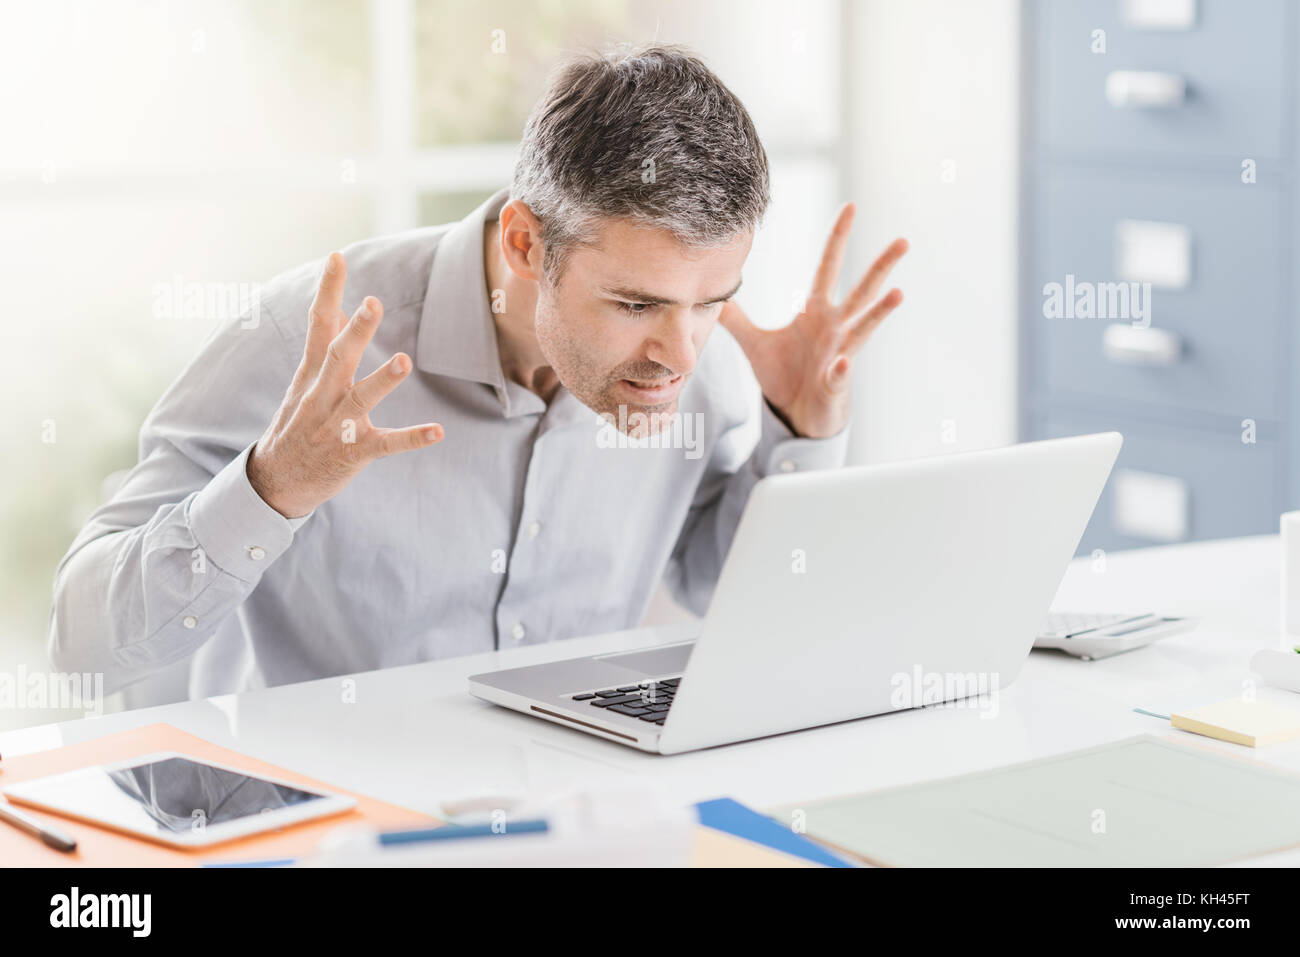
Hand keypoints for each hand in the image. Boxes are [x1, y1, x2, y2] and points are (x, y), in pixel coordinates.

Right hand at [247, 252, 444, 517]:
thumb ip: (325, 346)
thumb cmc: (296, 424)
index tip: (337, 258)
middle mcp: (322, 395)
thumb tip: (343, 311)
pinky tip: (438, 431)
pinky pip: (387, 443)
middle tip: (373, 303)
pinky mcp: (354, 451)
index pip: (318, 325)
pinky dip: (412, 437)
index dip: (328, 291)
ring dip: (383, 380)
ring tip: (404, 361)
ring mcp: (337, 424)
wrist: (275, 481)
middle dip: (357, 331)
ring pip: (361, 398)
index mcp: (311, 374)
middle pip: (339, 357)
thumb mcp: (305, 382)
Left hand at [719, 204, 907, 437]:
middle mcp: (834, 327)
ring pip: (864, 328)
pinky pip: (838, 375)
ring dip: (880, 312)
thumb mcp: (755, 343)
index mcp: (816, 311)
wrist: (795, 415)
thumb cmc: (785, 376)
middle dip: (881, 266)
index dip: (838, 238)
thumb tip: (715, 295)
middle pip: (861, 290)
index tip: (851, 206)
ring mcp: (840, 354)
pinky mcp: (834, 384)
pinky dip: (839, 370)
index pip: (828, 267)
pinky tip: (840, 364)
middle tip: (903, 241)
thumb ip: (737, 318)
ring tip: (898, 293)